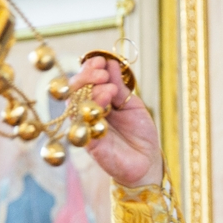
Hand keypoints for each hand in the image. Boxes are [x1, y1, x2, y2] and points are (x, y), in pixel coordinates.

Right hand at [69, 56, 162, 187]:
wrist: (147, 161)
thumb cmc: (139, 133)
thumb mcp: (131, 104)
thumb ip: (120, 86)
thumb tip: (110, 62)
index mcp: (96, 101)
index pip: (84, 81)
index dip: (88, 68)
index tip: (100, 61)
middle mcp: (87, 113)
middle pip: (74, 90)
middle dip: (86, 77)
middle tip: (102, 74)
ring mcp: (86, 128)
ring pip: (76, 106)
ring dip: (92, 92)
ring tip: (110, 89)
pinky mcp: (90, 144)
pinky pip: (82, 125)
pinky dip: (92, 111)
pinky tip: (106, 105)